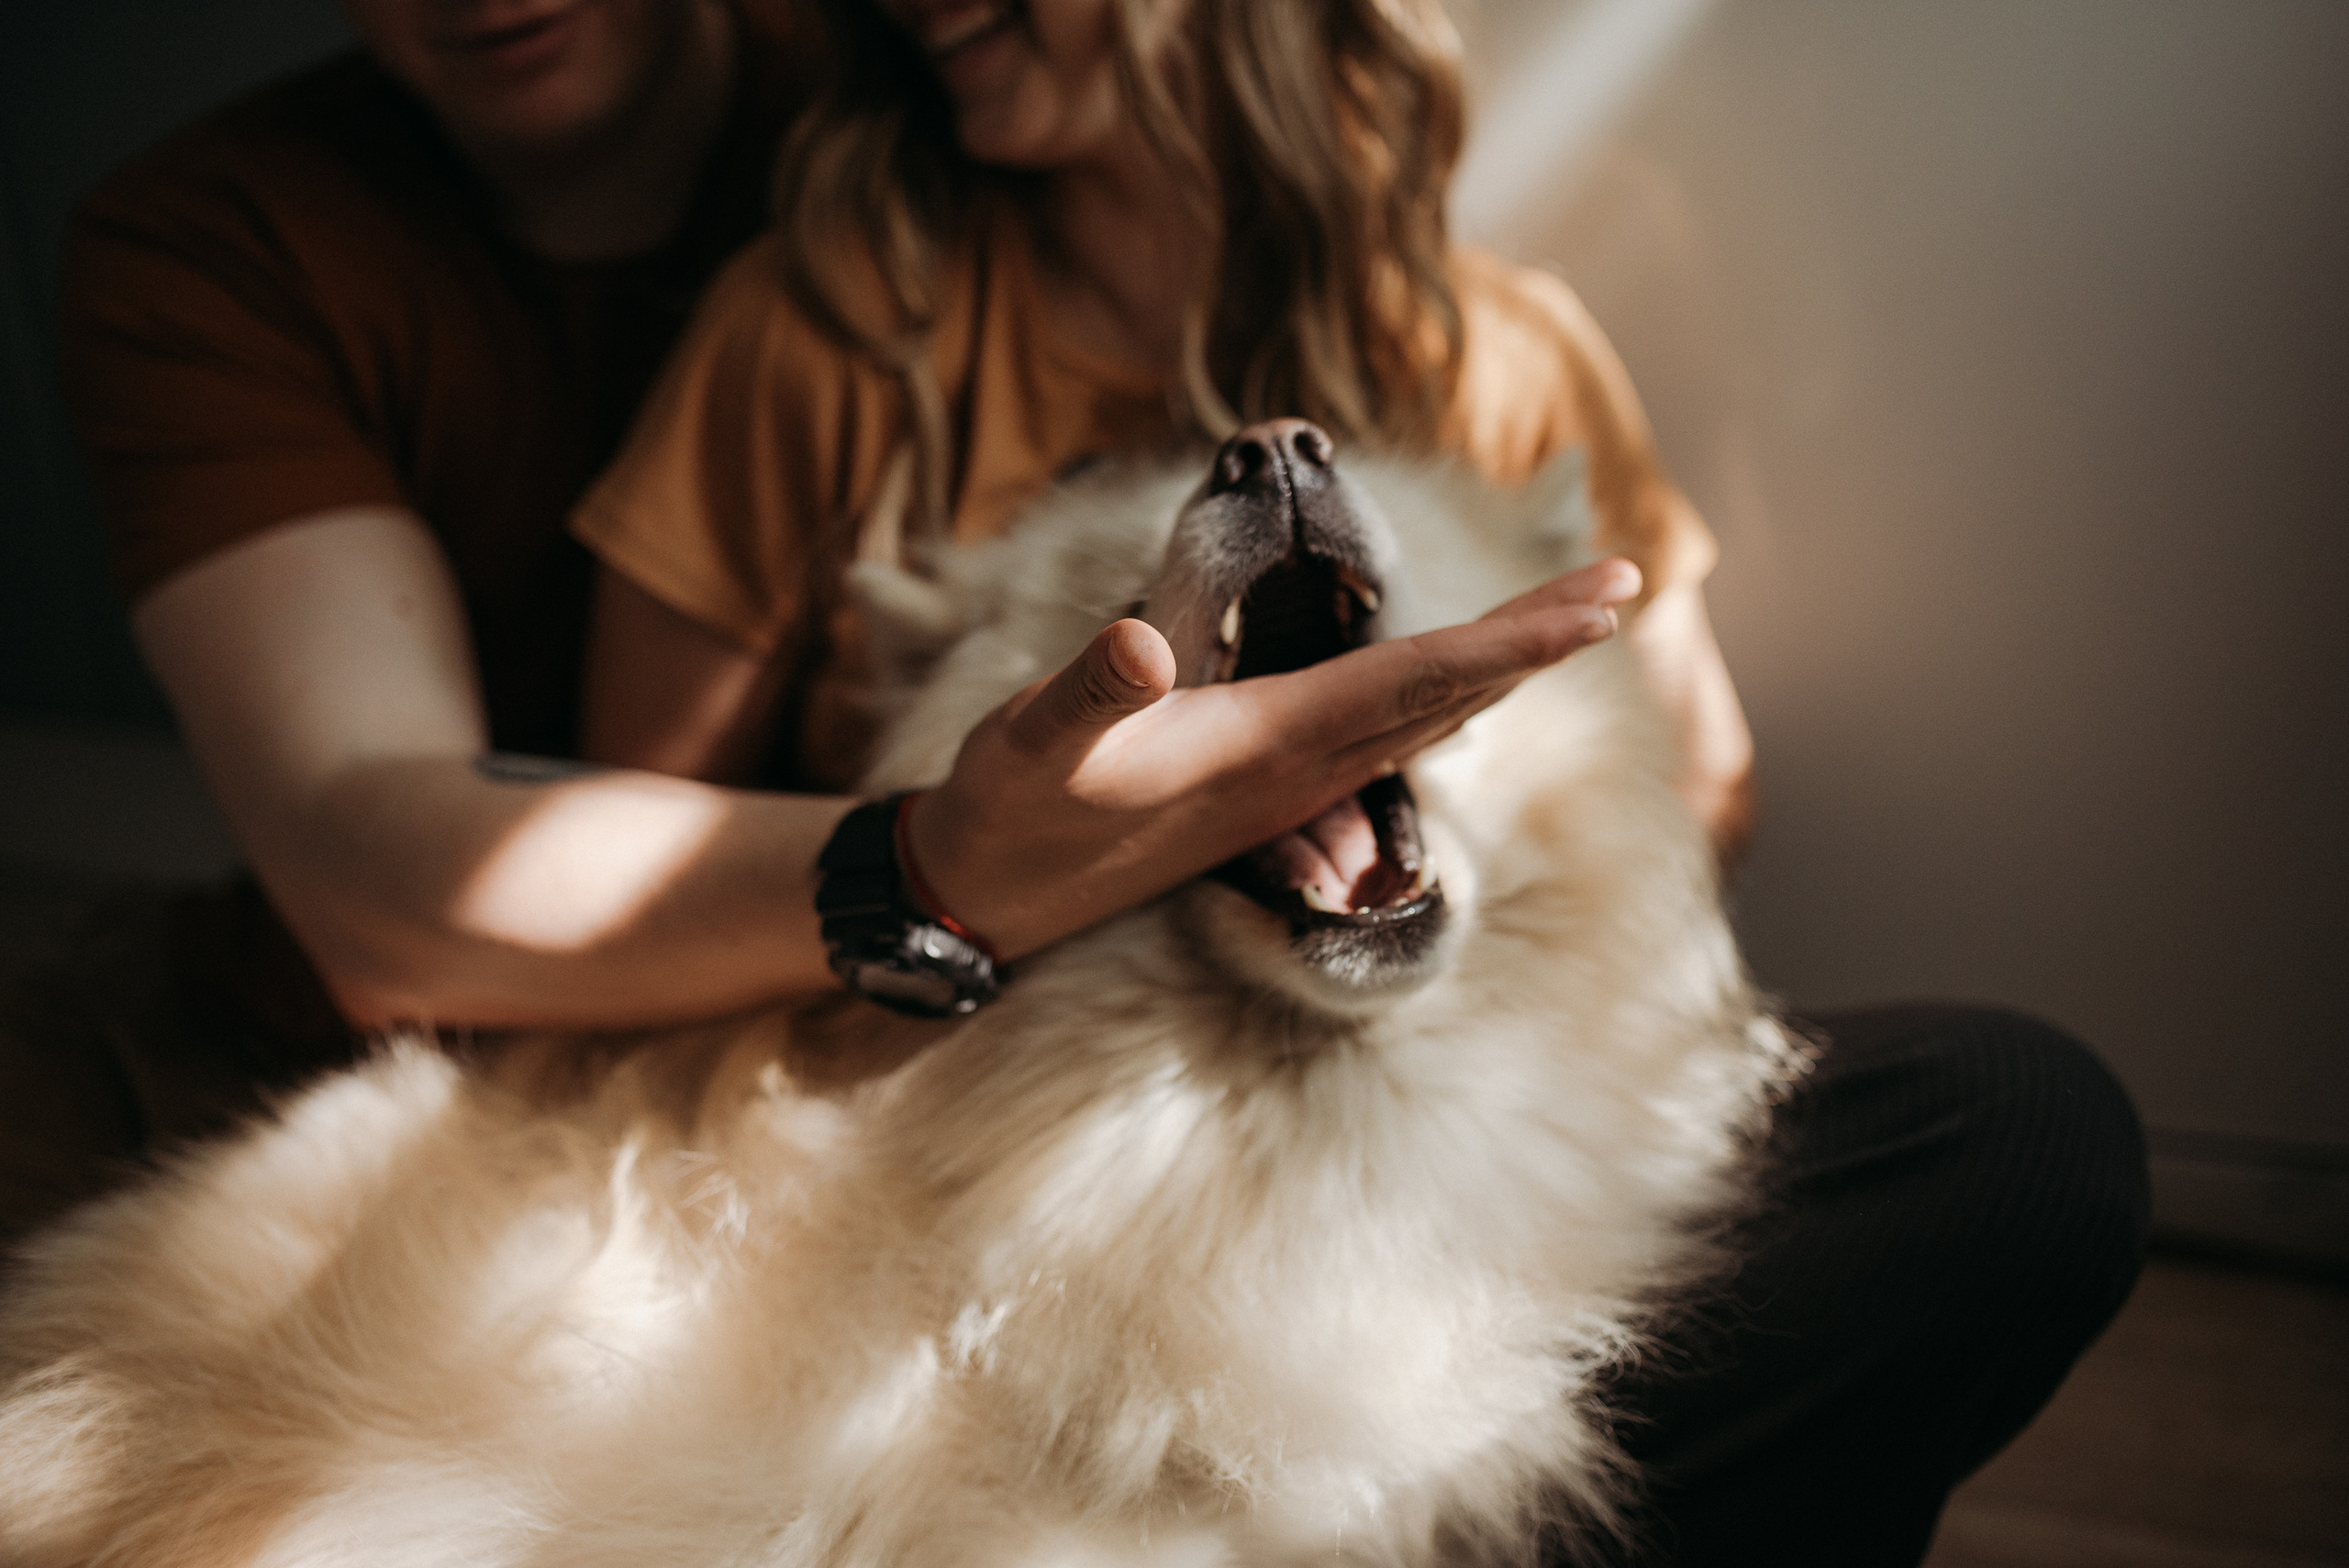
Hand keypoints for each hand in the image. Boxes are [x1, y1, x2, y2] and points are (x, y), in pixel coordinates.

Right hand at [905, 558, 1641, 958]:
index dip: (1512, 639)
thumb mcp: (1033, 743)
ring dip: (1497, 669)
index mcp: (1269, 747)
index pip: (1417, 680)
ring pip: (1419, 719)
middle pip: (1446, 696)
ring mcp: (1284, 788)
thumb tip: (1138, 642)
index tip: (1601, 602)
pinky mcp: (1260, 793)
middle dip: (1536, 643)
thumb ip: (1088, 694)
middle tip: (1623, 584)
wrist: (986, 901)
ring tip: (1562, 625)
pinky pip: (1378, 737)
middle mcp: (1298, 771)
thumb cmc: (1010, 814)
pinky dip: (1434, 697)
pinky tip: (1449, 686)